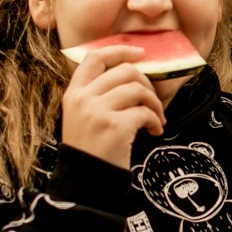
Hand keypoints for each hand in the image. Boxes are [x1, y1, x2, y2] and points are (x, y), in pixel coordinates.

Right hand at [61, 45, 165, 169]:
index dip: (119, 50)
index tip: (140, 53)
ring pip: (137, 89)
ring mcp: (97, 111)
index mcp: (73, 93)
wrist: (86, 181)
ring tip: (157, 119)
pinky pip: (145, 112)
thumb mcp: (82, 117)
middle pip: (124, 70)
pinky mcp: (114, 126)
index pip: (95, 57)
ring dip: (154, 103)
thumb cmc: (91, 149)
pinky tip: (155, 131)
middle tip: (153, 101)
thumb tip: (133, 73)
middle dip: (146, 83)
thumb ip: (98, 94)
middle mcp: (83, 99)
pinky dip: (156, 120)